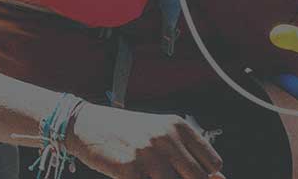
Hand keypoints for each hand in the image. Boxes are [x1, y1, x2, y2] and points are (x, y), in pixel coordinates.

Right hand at [67, 104, 224, 178]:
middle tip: (162, 172)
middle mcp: (165, 138)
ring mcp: (148, 155)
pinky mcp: (131, 171)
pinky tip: (138, 174)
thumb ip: (187, 154)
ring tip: (150, 172)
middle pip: (199, 178)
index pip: (213, 163)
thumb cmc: (123, 130)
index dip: (204, 174)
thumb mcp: (158, 133)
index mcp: (176, 126)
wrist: (84, 125)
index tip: (187, 173)